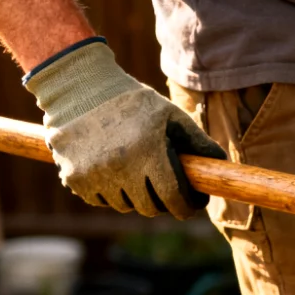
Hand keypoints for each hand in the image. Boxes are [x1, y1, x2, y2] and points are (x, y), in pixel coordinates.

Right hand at [23, 38, 223, 218]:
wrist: (78, 87)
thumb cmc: (132, 101)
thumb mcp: (169, 114)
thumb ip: (196, 141)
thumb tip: (220, 163)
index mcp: (148, 152)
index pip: (174, 198)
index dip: (186, 207)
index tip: (191, 205)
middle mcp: (121, 168)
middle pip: (150, 208)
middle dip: (164, 202)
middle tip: (167, 190)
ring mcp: (94, 176)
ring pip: (125, 206)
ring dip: (136, 197)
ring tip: (138, 175)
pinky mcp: (74, 179)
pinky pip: (101, 200)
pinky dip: (111, 193)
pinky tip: (114, 172)